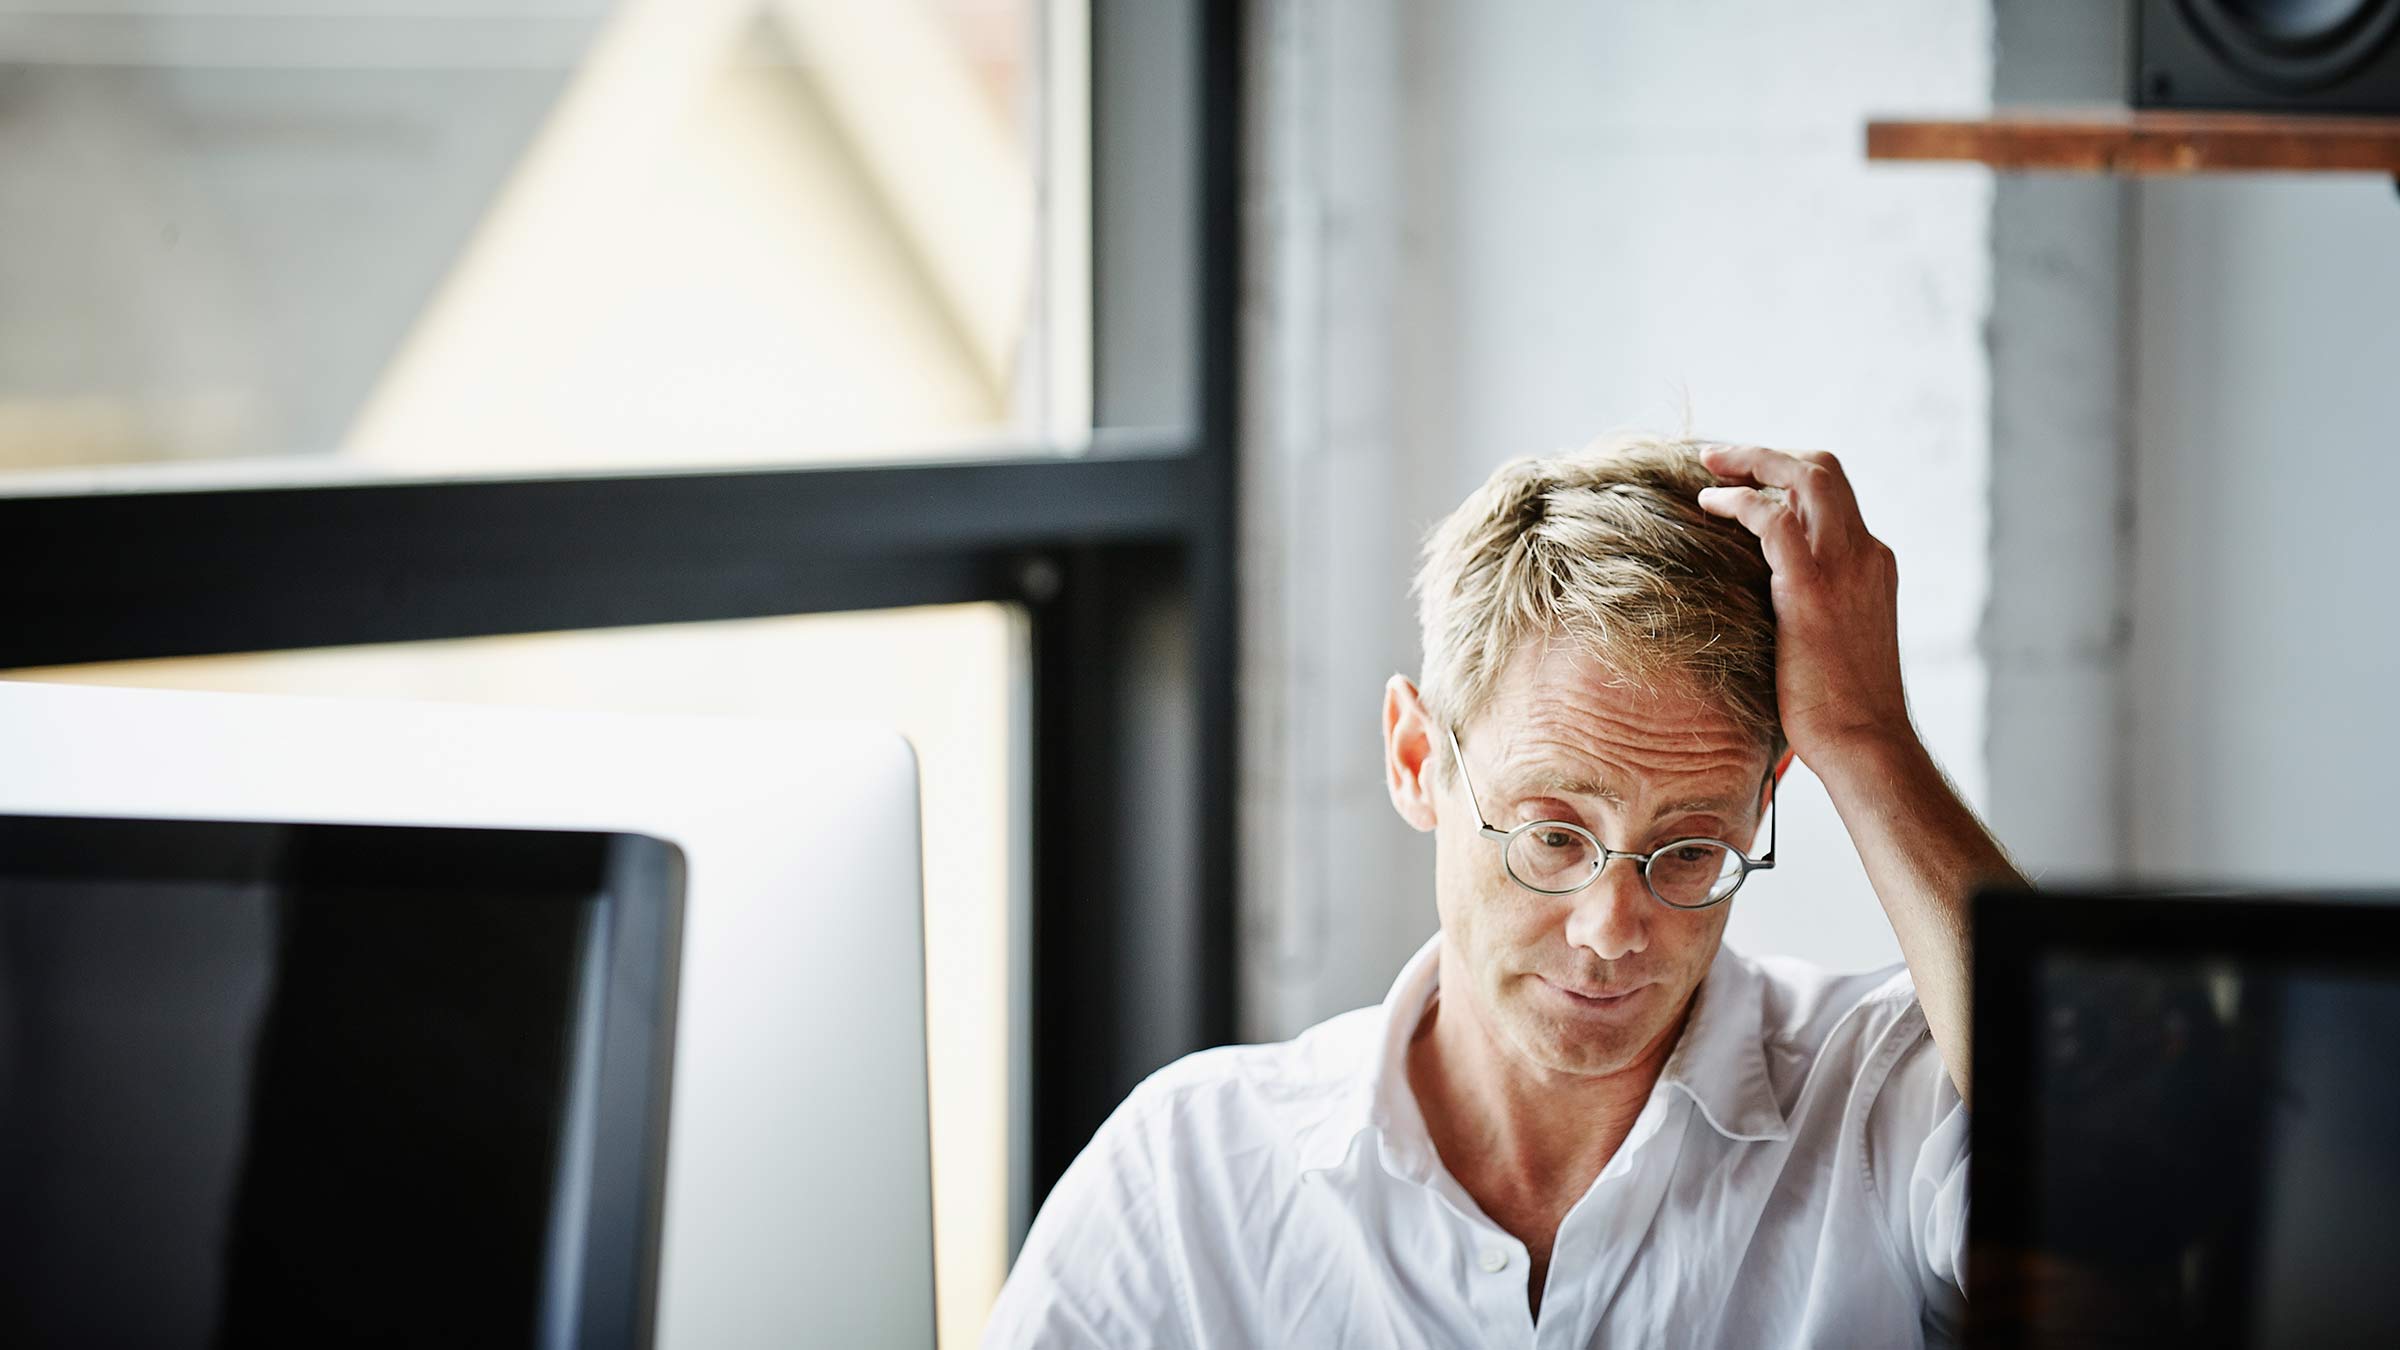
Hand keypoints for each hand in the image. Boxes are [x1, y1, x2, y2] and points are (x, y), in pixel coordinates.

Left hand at [1695, 444, 1911, 768]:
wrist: (1865, 741)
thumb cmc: (1840, 704)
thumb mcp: (1835, 636)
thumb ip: (1812, 600)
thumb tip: (1766, 594)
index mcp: (1872, 562)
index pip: (1833, 495)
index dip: (1785, 478)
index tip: (1745, 481)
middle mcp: (1865, 554)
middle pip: (1824, 469)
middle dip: (1768, 454)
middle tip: (1720, 457)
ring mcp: (1844, 568)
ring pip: (1806, 477)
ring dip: (1752, 460)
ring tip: (1709, 465)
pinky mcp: (1811, 590)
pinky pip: (1774, 521)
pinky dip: (1740, 501)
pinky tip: (1710, 506)